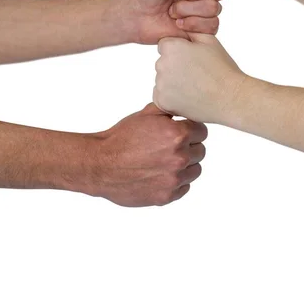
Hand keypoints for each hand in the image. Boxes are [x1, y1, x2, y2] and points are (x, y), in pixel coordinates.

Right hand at [86, 103, 207, 206]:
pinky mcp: (166, 196)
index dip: (192, 129)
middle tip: (170, 146)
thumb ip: (170, 110)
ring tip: (166, 161)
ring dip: (186, 165)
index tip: (183, 131)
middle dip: (189, 147)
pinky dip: (177, 182)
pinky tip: (161, 174)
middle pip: (200, 150)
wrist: (100, 164)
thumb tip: (185, 106)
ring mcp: (174, 179)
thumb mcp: (146, 114)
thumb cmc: (121, 138)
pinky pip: (185, 188)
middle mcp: (180, 158)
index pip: (202, 131)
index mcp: (177, 135)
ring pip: (195, 170)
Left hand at [154, 34, 245, 124]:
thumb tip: (178, 22)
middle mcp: (161, 64)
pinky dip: (172, 97)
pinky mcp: (161, 102)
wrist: (231, 98)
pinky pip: (162, 96)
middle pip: (163, 62)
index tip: (194, 60)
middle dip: (175, 67)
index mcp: (171, 47)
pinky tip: (190, 96)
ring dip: (174, 82)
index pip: (165, 45)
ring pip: (163, 80)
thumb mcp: (209, 40)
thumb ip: (191, 28)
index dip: (180, 52)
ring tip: (196, 86)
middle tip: (197, 74)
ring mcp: (160, 84)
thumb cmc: (222, 68)